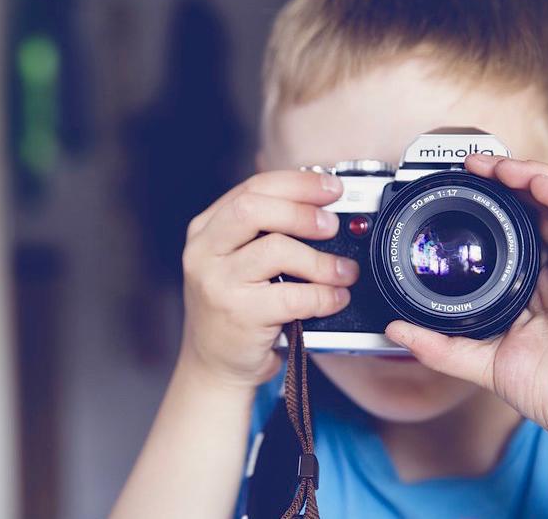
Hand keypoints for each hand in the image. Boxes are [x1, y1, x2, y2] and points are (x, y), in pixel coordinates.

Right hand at [180, 170, 359, 389]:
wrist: (213, 365)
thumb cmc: (234, 309)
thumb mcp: (235, 261)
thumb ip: (264, 231)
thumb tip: (320, 205)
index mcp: (206, 229)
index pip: (252, 188)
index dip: (297, 183)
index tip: (330, 187)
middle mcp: (204, 252)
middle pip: (254, 209)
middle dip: (302, 211)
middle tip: (332, 225)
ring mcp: (218, 283)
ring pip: (276, 249)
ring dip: (320, 259)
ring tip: (342, 271)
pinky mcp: (239, 314)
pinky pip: (292, 296)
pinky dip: (323, 295)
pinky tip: (334, 298)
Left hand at [385, 155, 547, 448]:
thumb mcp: (480, 361)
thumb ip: (438, 345)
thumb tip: (395, 330)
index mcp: (537, 281)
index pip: (518, 224)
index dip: (494, 199)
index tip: (460, 184)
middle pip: (539, 203)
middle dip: (507, 176)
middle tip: (473, 165)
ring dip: (529, 175)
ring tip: (496, 165)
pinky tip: (533, 183)